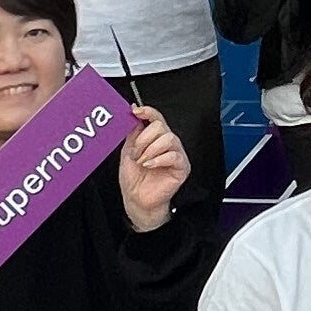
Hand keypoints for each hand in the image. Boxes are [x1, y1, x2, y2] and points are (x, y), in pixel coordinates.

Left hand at [117, 112, 188, 230]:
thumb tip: (134, 113)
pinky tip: (149, 166)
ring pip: (168, 138)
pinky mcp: (182, 167)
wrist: (137, 199)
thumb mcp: (128, 151)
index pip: (156, 117)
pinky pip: (173, 156)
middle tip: (135, 153)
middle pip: (160, 126)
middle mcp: (167, 143)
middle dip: (143, 139)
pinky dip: (158, 160)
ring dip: (150, 150)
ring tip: (142, 161)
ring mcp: (176, 154)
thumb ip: (132, 133)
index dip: (148, 111)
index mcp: (155, 137)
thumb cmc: (134, 178)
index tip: (136, 112)